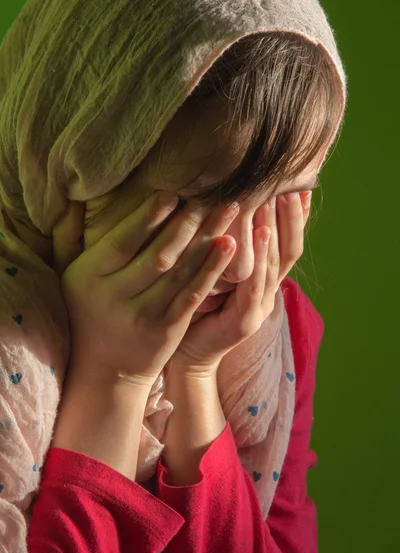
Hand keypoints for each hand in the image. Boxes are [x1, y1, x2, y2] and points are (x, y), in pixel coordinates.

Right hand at [55, 191, 238, 387]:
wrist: (105, 370)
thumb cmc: (86, 311)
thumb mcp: (66, 274)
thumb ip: (66, 235)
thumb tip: (70, 196)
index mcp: (88, 276)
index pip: (123, 240)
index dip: (149, 216)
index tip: (173, 192)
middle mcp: (115, 296)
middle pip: (158, 253)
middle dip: (188, 221)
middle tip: (212, 194)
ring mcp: (144, 316)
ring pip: (180, 271)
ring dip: (208, 237)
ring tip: (230, 210)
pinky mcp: (167, 330)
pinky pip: (193, 294)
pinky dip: (212, 269)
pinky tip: (229, 246)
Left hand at [171, 191, 311, 372]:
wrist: (185, 353)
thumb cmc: (195, 307)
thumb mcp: (214, 271)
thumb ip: (225, 246)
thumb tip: (223, 204)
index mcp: (262, 281)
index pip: (285, 243)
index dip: (295, 217)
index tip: (299, 185)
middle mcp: (267, 292)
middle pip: (288, 250)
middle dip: (292, 217)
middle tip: (293, 184)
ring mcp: (259, 308)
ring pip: (274, 264)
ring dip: (277, 230)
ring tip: (277, 199)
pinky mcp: (245, 321)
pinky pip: (255, 285)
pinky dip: (259, 259)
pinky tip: (260, 233)